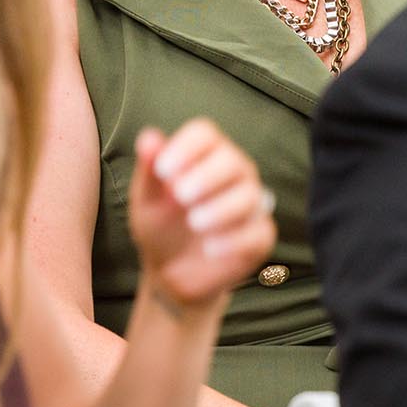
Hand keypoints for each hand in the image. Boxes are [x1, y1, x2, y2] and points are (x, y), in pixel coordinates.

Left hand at [129, 119, 276, 313]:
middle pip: (232, 160)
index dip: (186, 148)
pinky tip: (210, 248)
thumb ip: (149, 169)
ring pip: (248, 196)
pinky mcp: (259, 236)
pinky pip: (258, 232)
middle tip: (180, 196)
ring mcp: (250, 204)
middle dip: (206, 177)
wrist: (171, 272)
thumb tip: (148, 137)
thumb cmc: (160, 225)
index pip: (205, 134)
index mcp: (204, 155)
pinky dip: (234, 240)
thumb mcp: (147, 200)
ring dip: (219, 209)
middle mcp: (233, 173)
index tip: (162, 170)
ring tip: (194, 223)